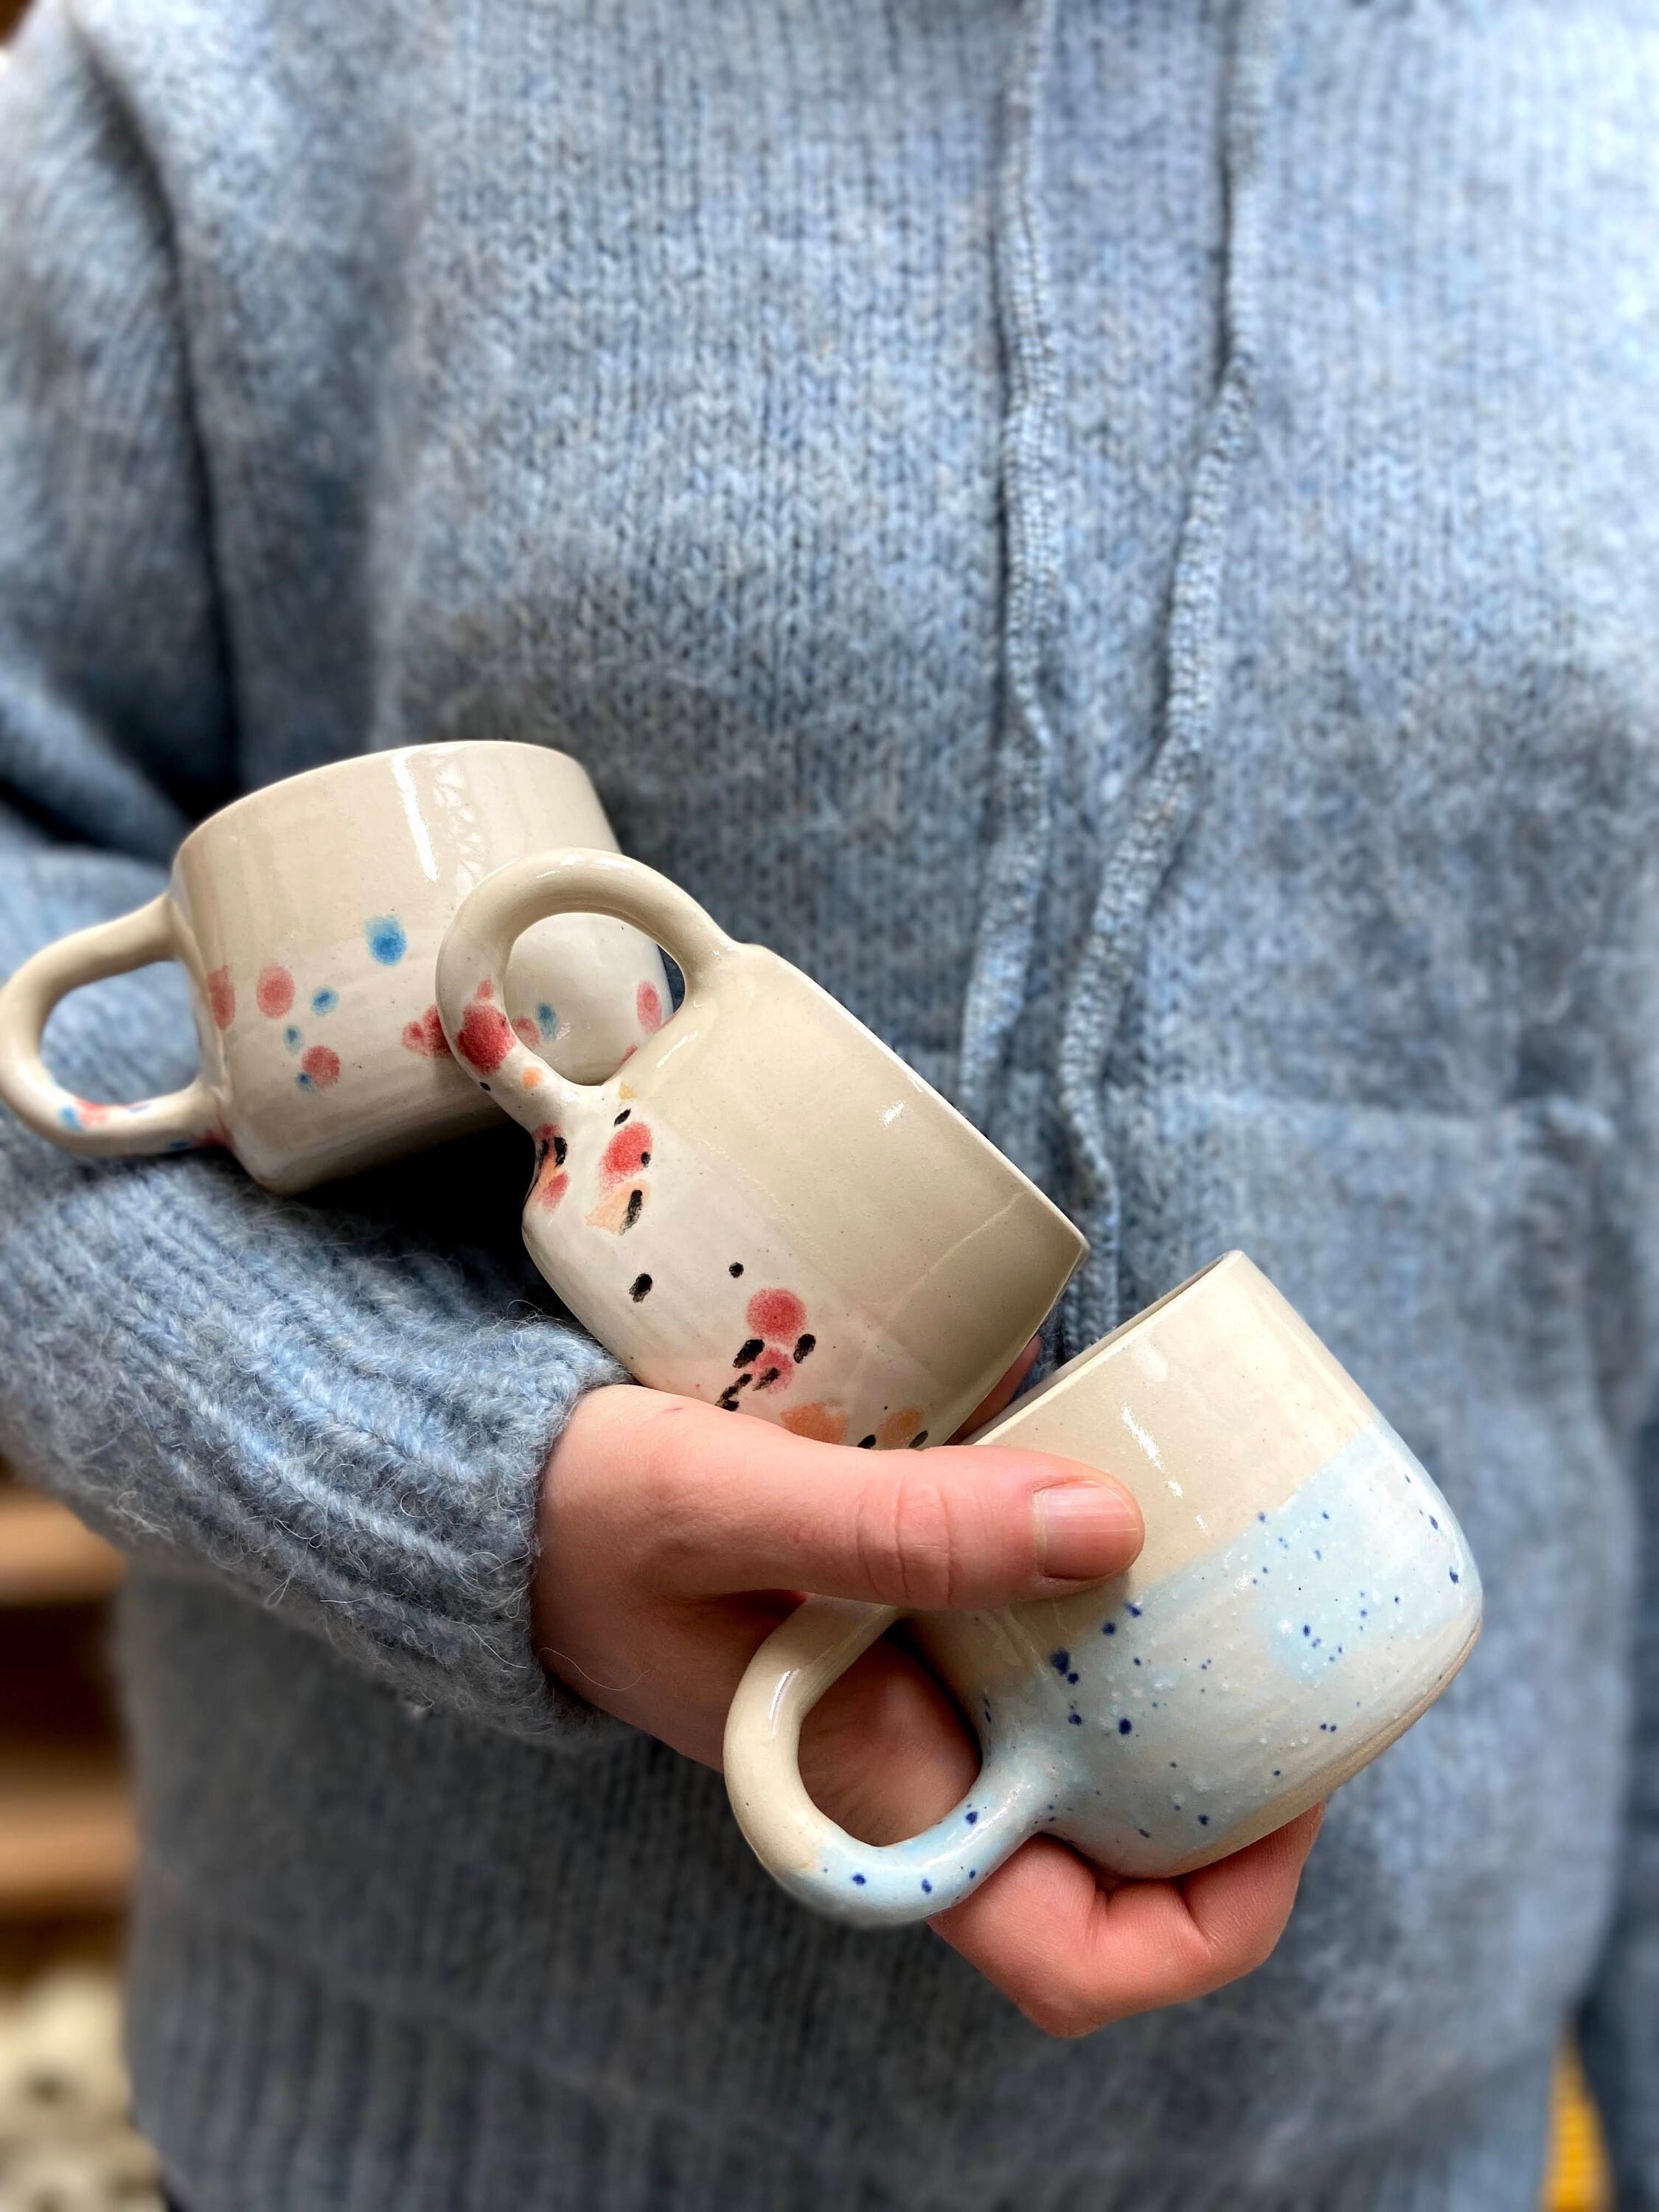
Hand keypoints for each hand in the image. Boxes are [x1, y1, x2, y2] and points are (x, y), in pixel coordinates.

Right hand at [534, 1357, 1321, 2035]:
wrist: (489, 1492)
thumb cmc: (579, 1518)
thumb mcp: (723, 1504)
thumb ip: (897, 1525)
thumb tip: (1111, 1527)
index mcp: (880, 1800)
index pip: (1077, 1961)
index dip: (1219, 1916)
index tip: (1295, 1789)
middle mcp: (913, 1773)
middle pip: (1126, 1848)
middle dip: (1241, 1772)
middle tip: (1296, 1627)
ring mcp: (907, 1700)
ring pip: (1090, 1734)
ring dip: (1181, 1665)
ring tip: (1243, 1542)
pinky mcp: (893, 1620)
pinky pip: (1033, 1631)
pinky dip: (1095, 1576)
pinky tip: (1115, 1476)